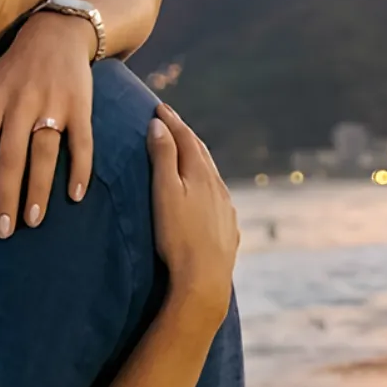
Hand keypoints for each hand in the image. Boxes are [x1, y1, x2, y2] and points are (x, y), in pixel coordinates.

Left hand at [0, 10, 94, 238]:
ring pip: (44, 153)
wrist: (56, 35)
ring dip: (38, 190)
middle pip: (10, 157)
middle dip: (5, 197)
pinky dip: (80, 169)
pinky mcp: (81, 106)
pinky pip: (82, 142)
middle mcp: (20, 104)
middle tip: (3, 231)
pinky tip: (75, 196)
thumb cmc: (11, 71)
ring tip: (34, 221)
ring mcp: (53, 105)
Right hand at [147, 105, 238, 325]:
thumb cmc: (177, 236)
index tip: (158, 107)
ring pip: (212, 174)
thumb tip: (159, 125)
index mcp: (201, 173)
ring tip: (187, 152)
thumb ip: (163, 157)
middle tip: (172, 121)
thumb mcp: (164, 192)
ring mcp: (226, 207)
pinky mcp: (228, 227)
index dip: (171, 121)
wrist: (204, 278)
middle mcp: (218, 186)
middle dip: (185, 135)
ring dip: (198, 158)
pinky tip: (205, 191)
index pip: (185, 138)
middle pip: (201, 153)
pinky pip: (218, 196)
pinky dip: (207, 183)